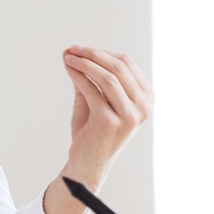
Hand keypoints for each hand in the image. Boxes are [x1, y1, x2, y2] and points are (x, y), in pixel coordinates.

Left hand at [61, 46, 152, 187]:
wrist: (87, 164)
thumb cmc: (93, 131)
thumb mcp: (96, 99)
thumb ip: (90, 77)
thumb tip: (73, 51)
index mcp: (146, 99)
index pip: (127, 63)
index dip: (102, 52)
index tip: (81, 49)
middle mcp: (143, 107)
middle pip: (119, 67)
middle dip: (92, 53)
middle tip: (72, 48)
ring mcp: (129, 116)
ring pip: (108, 77)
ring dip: (85, 63)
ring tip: (67, 57)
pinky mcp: (110, 122)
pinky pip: (92, 90)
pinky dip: (78, 75)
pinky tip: (68, 69)